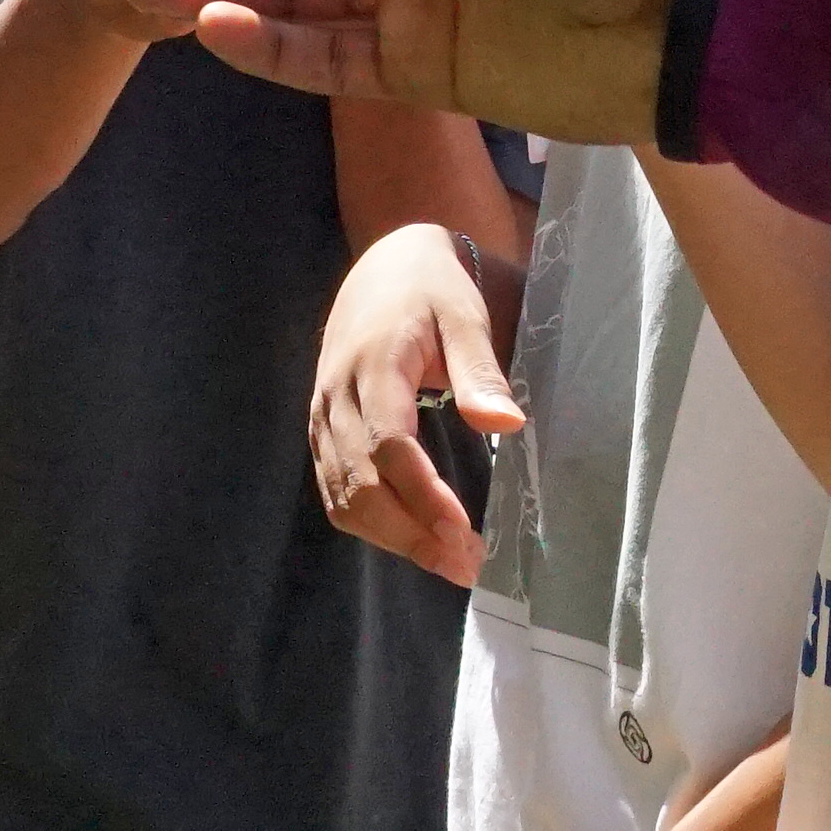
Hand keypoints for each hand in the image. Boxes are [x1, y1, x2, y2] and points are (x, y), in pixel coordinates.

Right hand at [312, 217, 521, 583]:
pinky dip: (370, 523)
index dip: (422, 494)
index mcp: (373, 364)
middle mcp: (336, 396)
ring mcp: (322, 416)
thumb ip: (480, 371)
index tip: (462, 532)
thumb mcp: (465, 317)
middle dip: (410, 532)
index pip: (389, 445)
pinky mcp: (322, 431)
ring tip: (446, 561)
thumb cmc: (433, 290)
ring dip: (391, 537)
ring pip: (342, 496)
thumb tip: (507, 425)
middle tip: (464, 563)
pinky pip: (335, 491)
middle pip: (360, 483)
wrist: (384, 266)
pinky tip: (412, 538)